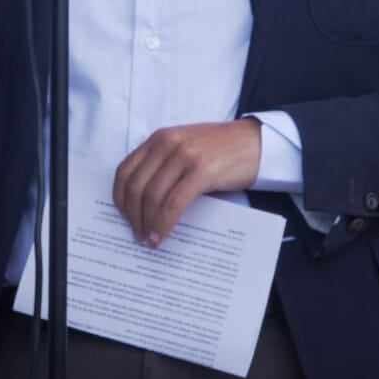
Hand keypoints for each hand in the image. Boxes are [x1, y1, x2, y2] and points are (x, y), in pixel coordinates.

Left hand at [112, 119, 262, 246]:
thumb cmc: (223, 150)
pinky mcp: (202, 170)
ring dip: (147, 224)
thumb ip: (164, 165)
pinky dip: (164, 223)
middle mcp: (168, 143)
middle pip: (136, 186)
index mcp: (160, 138)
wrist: (258, 142)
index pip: (125, 170)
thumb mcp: (186, 149)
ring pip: (152, 196)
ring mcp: (185, 155)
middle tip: (138, 235)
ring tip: (150, 240)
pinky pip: (174, 203)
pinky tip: (163, 236)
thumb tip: (143, 204)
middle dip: (132, 216)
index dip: (120, 199)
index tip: (125, 218)